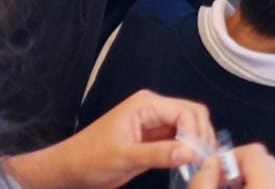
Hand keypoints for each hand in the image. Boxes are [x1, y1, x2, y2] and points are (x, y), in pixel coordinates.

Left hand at [4, 90, 215, 188]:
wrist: (71, 170)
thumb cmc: (90, 159)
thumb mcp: (123, 157)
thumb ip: (158, 154)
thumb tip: (190, 153)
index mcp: (147, 105)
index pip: (184, 112)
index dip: (195, 133)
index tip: (197, 156)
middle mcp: (155, 109)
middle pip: (192, 115)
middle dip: (201, 135)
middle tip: (204, 160)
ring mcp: (156, 124)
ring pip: (189, 127)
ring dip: (197, 142)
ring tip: (200, 163)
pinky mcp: (155, 139)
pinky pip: (180, 140)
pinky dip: (188, 150)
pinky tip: (191, 163)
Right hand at [188, 144, 274, 188]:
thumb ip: (203, 182)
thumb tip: (209, 163)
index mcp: (267, 187)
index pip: (255, 151)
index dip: (230, 157)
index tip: (214, 172)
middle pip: (266, 160)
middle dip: (240, 167)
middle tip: (220, 183)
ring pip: (270, 174)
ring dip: (248, 178)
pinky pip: (273, 185)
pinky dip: (257, 186)